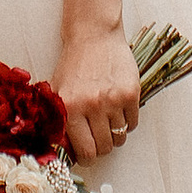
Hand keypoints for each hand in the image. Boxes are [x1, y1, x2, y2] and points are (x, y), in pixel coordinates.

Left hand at [55, 21, 141, 170]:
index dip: (87, 157)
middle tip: (97, 135)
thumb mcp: (58, 93)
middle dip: (101, 146)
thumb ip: (61, 123)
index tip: (87, 153)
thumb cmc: (73, 66)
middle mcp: (91, 105)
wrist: (93, 35)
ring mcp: (113, 99)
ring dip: (114, 133)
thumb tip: (65, 154)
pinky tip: (118, 108)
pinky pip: (133, 124)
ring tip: (107, 118)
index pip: (85, 152)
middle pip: (104, 148)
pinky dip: (127, 121)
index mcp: (70, 108)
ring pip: (120, 137)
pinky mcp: (131, 93)